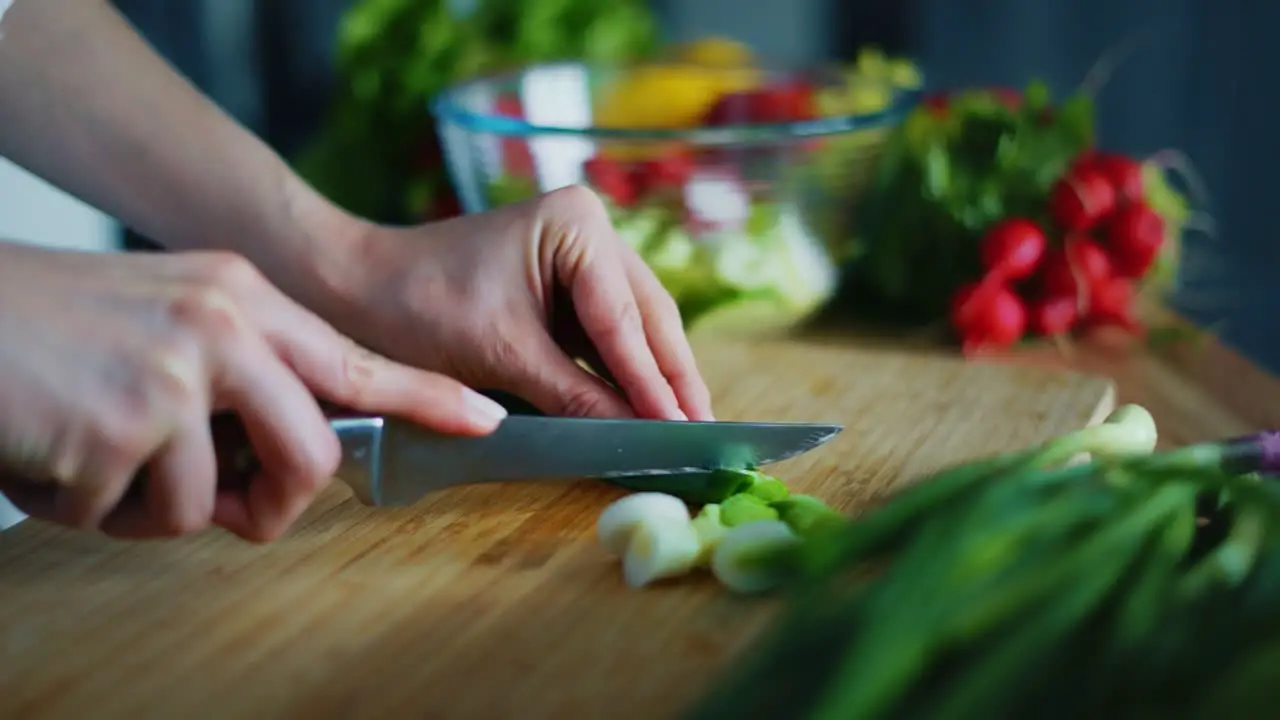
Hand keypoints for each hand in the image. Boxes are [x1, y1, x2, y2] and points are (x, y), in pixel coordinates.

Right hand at [0, 244, 506, 541]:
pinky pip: (135, 515)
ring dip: (145, 505)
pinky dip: (89, 507)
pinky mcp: (128, 422)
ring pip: (209, 502)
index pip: (355, 361)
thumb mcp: (162, 320)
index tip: (484, 421)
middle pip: (311, 454)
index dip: (425, 398)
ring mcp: (180, 372)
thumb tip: (275, 466)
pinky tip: (52, 453)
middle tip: (215, 505)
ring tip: (90, 453)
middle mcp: (224, 325)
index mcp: (240, 298)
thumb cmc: (47, 324)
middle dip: (270, 503)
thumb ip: (234, 379)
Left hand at [327, 185, 714, 421]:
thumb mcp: (504, 356)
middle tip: (705, 435)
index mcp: (577, 223)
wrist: (358, 288)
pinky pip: (608, 335)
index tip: (685, 431)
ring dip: (656, 379)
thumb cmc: (420, 306)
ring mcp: (583, 255)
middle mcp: (592, 229)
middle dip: (671, 379)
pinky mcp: (569, 285)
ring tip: (688, 431)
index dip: (654, 382)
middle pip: (646, 317)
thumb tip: (638, 441)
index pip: (623, 318)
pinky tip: (648, 411)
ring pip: (635, 327)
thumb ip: (577, 397)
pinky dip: (624, 374)